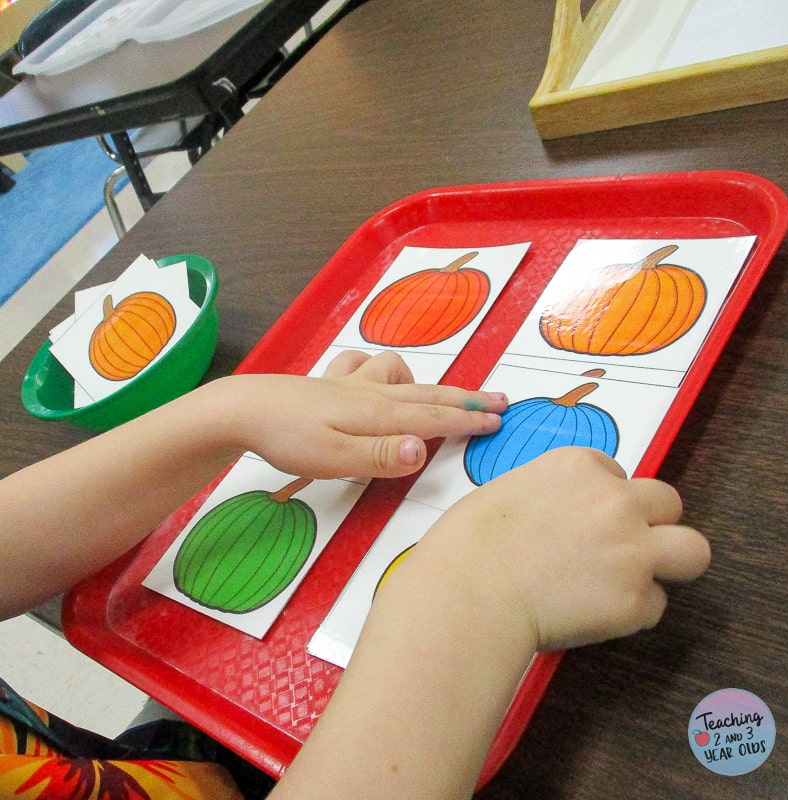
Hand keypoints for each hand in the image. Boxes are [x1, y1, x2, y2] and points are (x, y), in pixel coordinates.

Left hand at [223, 351, 506, 478]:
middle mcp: (371, 393)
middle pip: (428, 394)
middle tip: (499, 401)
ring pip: (398, 373)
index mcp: (379, 415)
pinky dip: (379, 369)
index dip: (469, 420)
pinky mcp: (329, 381)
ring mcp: (350, 383)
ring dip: (422, 383)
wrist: (243, 408)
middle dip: (466, 398)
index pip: (434, 419)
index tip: (500, 421)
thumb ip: (381, 455)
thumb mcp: (335, 458)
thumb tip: (423, 450)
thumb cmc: (288, 438)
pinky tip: (373, 377)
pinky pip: (362, 365)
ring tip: (431, 399)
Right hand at [424, 447, 710, 652]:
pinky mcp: (635, 600)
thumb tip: (560, 517)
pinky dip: (630, 612)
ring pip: (693, 550)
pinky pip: (654, 606)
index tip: (583, 521)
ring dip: (669, 562)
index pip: (618, 475)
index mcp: (580, 465)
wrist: (469, 589)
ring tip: (635, 580)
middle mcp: (617, 501)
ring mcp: (632, 550)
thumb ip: (550, 495)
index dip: (603, 500)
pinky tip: (593, 614)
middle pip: (668, 502)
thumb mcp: (509, 490)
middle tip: (618, 548)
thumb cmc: (470, 542)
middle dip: (648, 523)